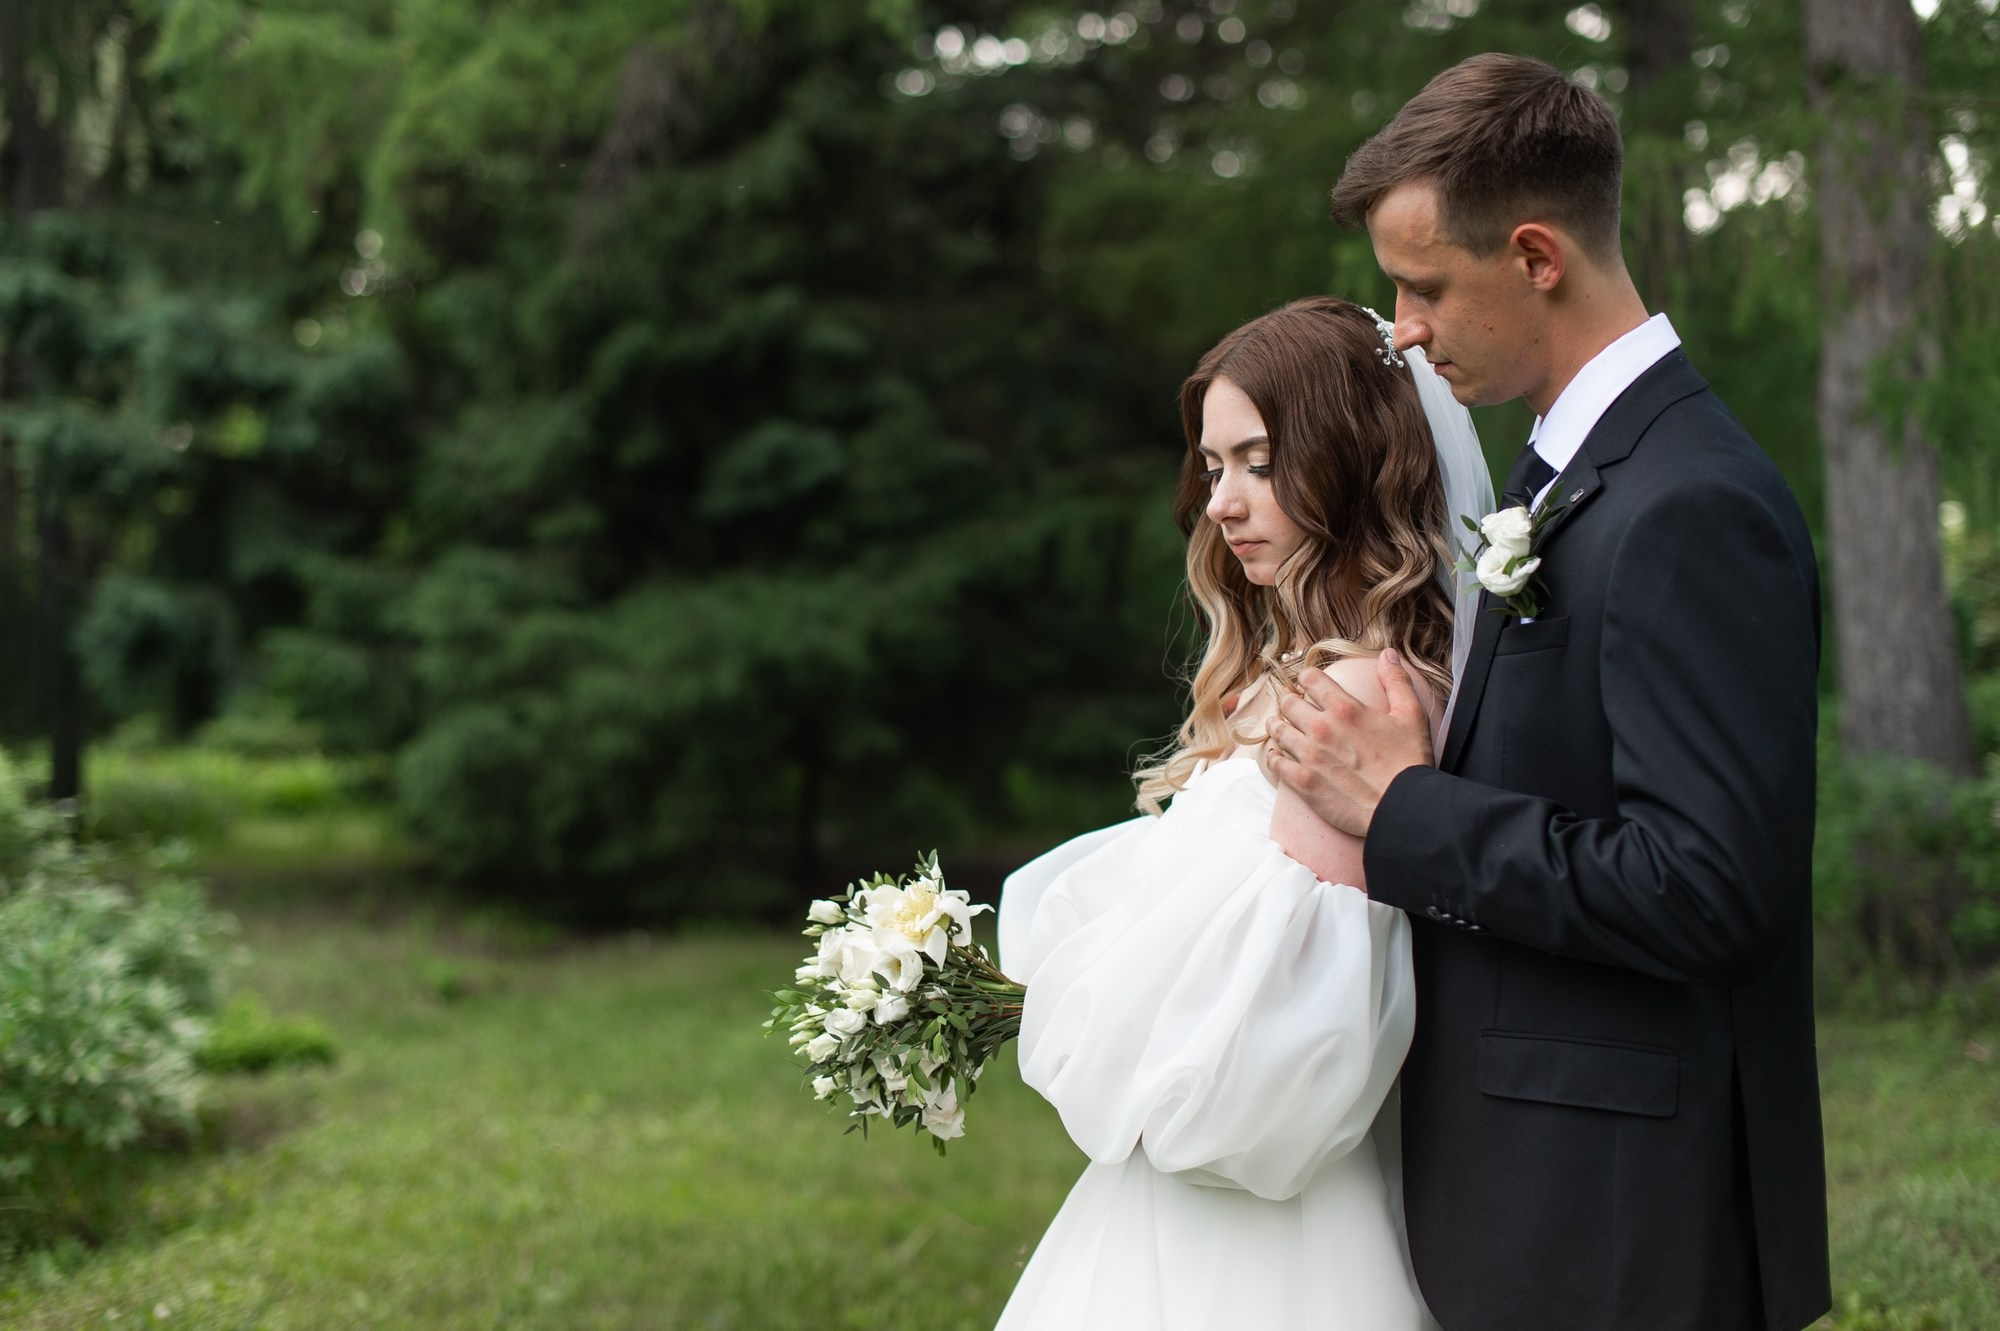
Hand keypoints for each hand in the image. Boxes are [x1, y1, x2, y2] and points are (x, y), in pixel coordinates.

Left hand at [1259, 649, 1434, 837]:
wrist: (1403, 808)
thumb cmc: (1410, 763)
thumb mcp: (1411, 716)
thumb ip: (1397, 681)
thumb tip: (1388, 654)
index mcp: (1346, 708)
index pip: (1310, 679)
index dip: (1308, 680)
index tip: (1309, 686)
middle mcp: (1322, 728)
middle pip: (1288, 703)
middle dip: (1291, 702)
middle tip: (1294, 708)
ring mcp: (1309, 756)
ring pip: (1277, 730)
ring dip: (1278, 727)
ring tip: (1282, 728)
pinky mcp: (1303, 782)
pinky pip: (1274, 763)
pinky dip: (1274, 757)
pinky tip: (1279, 757)